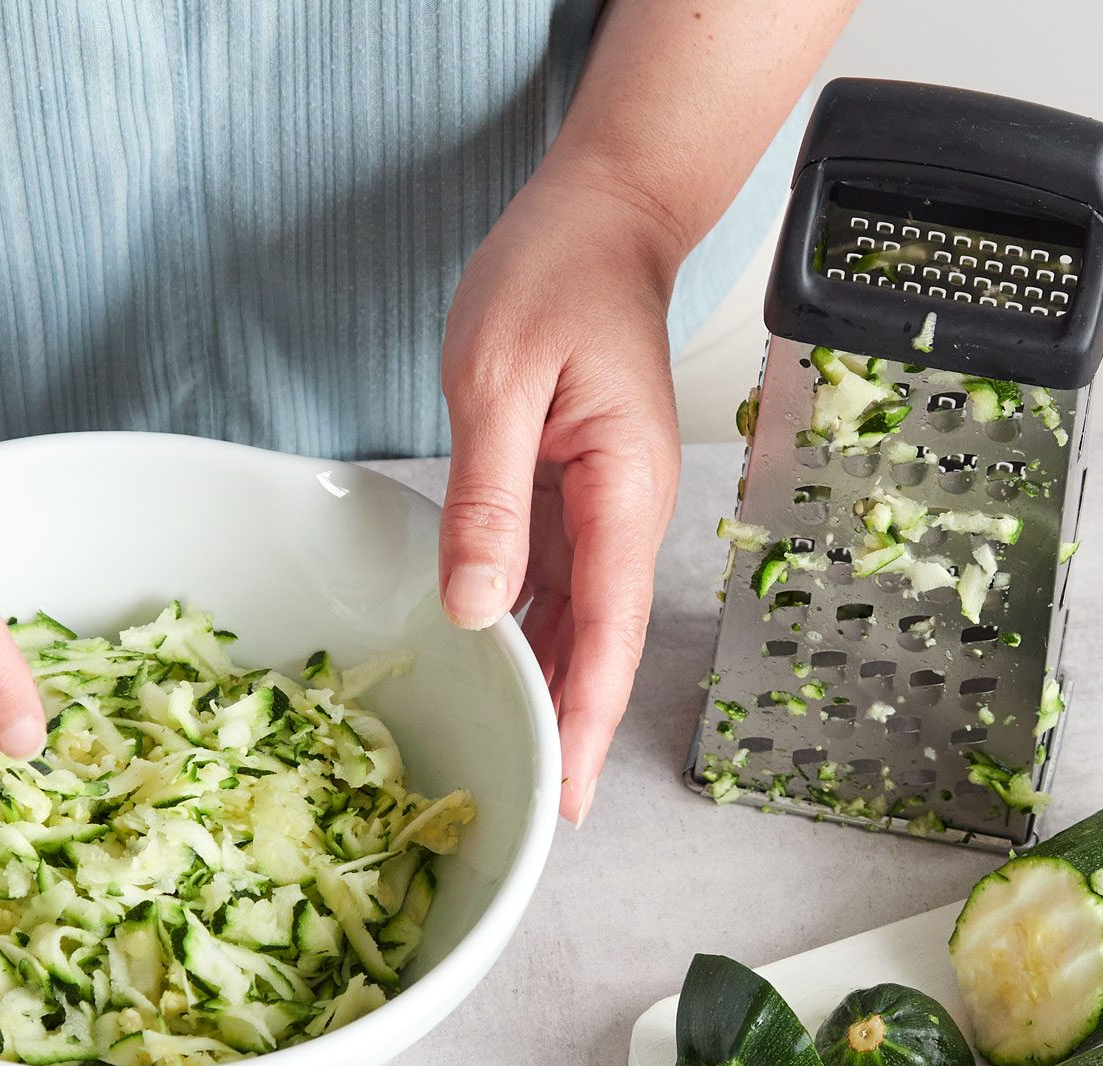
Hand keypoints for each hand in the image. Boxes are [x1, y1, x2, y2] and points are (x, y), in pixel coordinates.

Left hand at [439, 171, 685, 824]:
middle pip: (602, 644)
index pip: (609, 631)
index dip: (586, 717)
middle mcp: (626, 512)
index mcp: (622, 490)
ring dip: (550, 688)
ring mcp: (604, 508)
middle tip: (536, 810)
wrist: (602, 218)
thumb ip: (488, 497)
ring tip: (516, 763)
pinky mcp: (576, 496)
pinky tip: (497, 671)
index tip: (568, 791)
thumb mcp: (498, 381)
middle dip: (572, 729)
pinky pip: (555, 581)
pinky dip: (528, 631)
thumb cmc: (554, 276)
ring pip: (578, 622)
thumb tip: (477, 606)